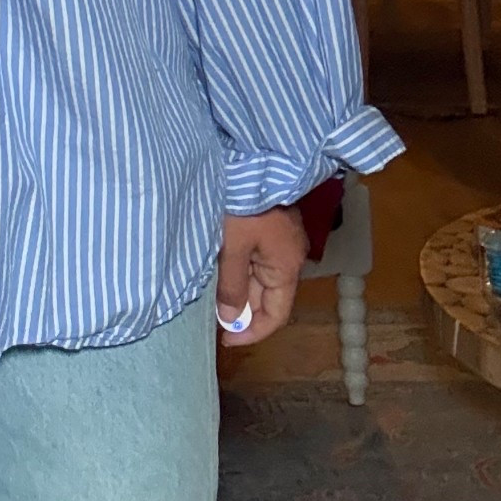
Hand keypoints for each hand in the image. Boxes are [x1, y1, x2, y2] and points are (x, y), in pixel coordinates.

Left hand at [216, 205, 308, 347]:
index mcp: (287, 267)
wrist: (249, 160)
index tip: (226, 341)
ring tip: (212, 298)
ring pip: (260, 279)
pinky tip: (220, 272)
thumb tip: (231, 320)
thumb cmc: (243, 205)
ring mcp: (281, 241)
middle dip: (242, 311)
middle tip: (212, 319)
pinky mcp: (269, 227)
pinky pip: (256, 260)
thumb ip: (232, 285)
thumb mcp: (232, 247)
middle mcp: (289, 258)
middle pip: (268, 298)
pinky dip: (240, 271)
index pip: (276, 315)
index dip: (252, 332)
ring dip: (239, 291)